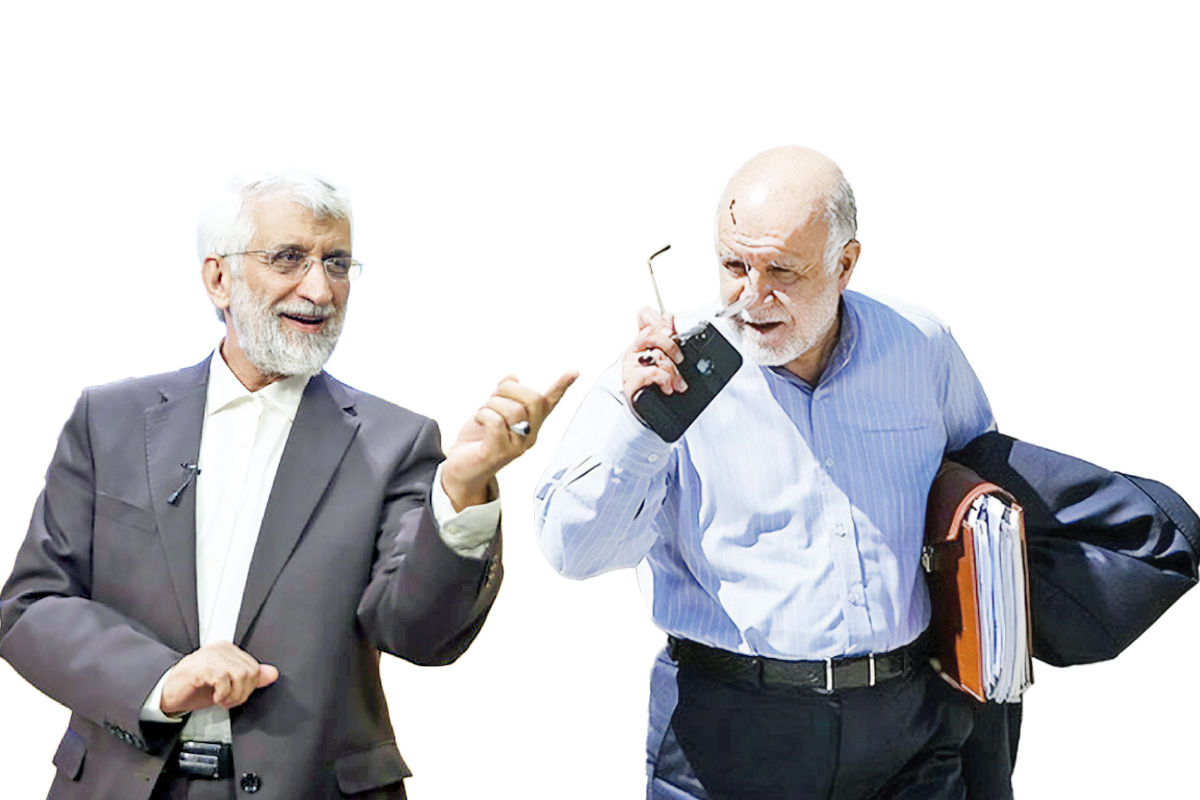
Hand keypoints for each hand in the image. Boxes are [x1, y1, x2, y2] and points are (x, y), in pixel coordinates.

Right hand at [160, 641, 278, 714]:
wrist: (167, 694)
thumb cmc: (194, 689)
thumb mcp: (228, 685)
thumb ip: (250, 678)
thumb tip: (272, 673)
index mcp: (228, 650)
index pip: (255, 668)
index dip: (248, 688)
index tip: (235, 695)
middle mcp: (220, 649)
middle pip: (250, 672)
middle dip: (242, 693)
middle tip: (227, 700)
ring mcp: (210, 656)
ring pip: (240, 675)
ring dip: (233, 695)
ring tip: (221, 700)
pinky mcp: (201, 667)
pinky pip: (223, 679)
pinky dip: (222, 694)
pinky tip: (214, 698)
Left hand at [441, 371, 578, 510]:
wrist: (461, 470)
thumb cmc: (478, 440)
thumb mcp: (492, 411)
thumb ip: (504, 395)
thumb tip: (512, 378)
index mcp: (531, 423)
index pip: (550, 403)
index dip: (562, 386)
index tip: (575, 372)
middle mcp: (529, 436)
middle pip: (534, 400)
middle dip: (510, 389)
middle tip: (493, 396)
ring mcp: (516, 446)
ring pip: (513, 410)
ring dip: (491, 404)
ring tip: (483, 413)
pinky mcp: (498, 453)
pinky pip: (495, 422)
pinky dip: (482, 415)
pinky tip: (478, 420)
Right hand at [622, 307, 685, 407]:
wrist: (643, 411)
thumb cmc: (653, 385)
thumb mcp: (663, 358)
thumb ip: (666, 337)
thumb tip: (669, 317)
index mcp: (642, 341)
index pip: (644, 315)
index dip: (659, 319)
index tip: (671, 331)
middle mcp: (634, 350)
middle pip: (651, 333)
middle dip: (671, 345)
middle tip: (680, 359)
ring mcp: (631, 364)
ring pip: (655, 355)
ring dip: (672, 370)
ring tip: (678, 384)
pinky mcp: (631, 380)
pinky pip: (651, 371)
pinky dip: (664, 378)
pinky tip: (667, 387)